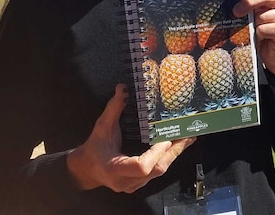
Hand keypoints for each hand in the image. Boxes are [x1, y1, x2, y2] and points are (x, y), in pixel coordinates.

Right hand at [67, 84, 195, 192]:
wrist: (86, 169)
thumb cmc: (94, 148)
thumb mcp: (101, 127)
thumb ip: (113, 109)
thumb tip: (122, 88)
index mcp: (114, 168)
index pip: (141, 166)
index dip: (156, 153)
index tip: (165, 138)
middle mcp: (125, 181)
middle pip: (156, 169)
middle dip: (174, 151)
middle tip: (187, 134)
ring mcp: (134, 185)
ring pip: (159, 172)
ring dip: (175, 154)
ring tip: (188, 137)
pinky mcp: (140, 184)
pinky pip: (157, 171)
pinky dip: (168, 157)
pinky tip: (178, 146)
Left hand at [234, 0, 274, 74]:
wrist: (273, 55)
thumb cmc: (260, 32)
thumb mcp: (253, 16)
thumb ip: (248, 6)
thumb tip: (231, 2)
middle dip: (249, 2)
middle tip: (236, 12)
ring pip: (264, 15)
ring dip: (254, 24)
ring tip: (253, 31)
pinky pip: (266, 28)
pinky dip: (259, 34)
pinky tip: (261, 38)